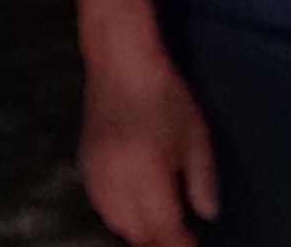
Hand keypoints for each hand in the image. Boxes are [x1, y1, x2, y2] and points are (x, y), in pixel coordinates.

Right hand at [77, 53, 222, 246]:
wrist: (120, 62)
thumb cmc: (165, 94)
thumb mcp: (196, 135)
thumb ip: (202, 180)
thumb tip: (206, 215)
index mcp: (146, 169)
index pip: (164, 226)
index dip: (180, 244)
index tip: (193, 246)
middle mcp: (115, 178)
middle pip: (136, 232)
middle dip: (160, 240)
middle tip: (181, 236)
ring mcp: (95, 174)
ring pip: (115, 223)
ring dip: (139, 231)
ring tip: (161, 226)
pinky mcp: (84, 166)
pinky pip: (100, 207)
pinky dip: (119, 216)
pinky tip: (135, 209)